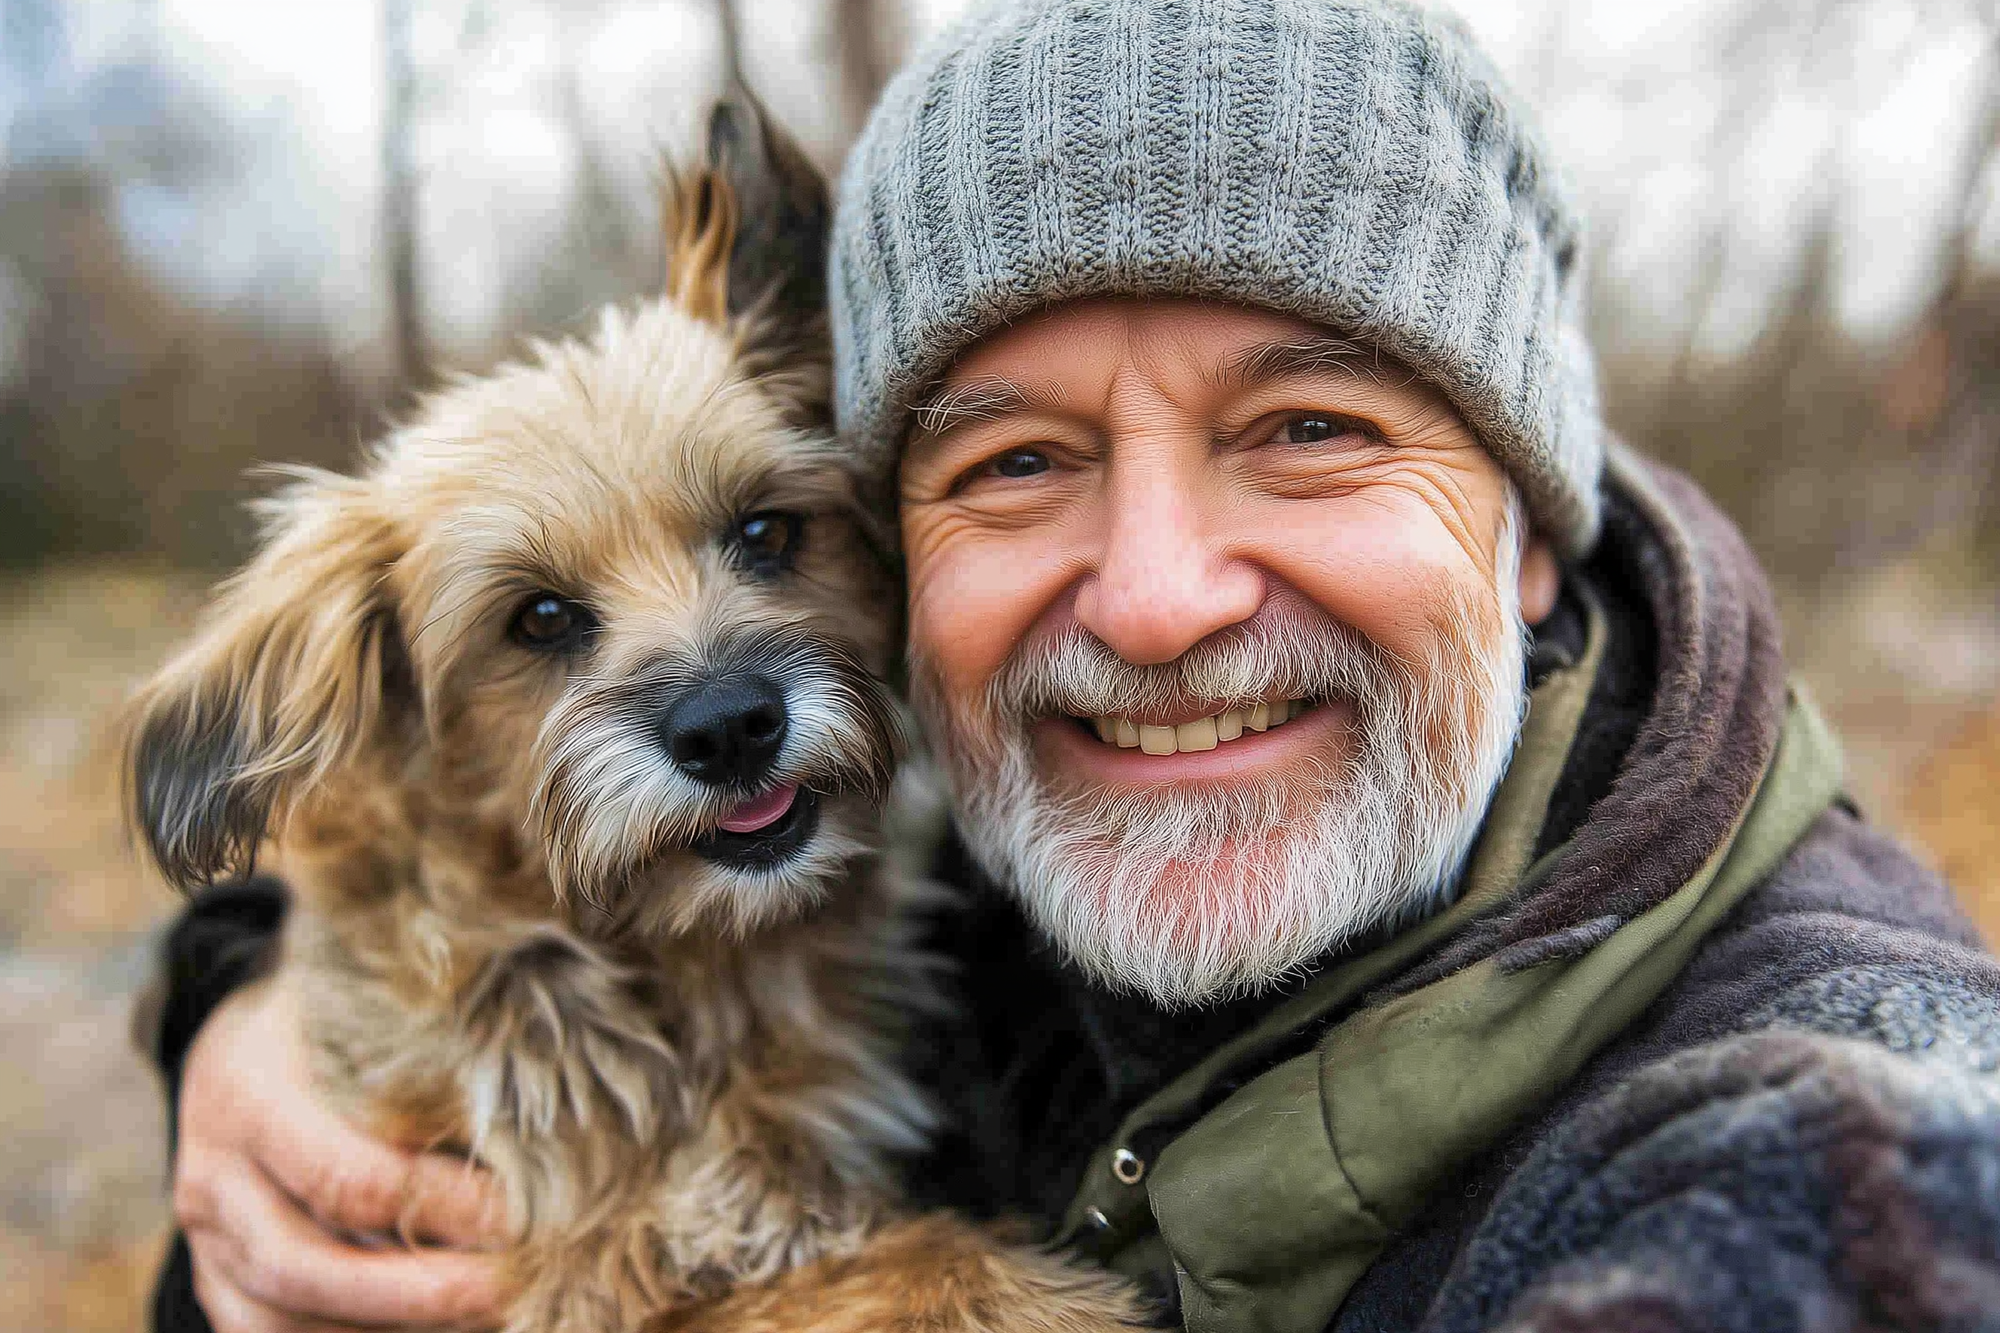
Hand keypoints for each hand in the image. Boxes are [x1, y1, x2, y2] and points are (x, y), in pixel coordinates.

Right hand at [173, 979, 509, 1330]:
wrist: (237, 1042)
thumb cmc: (332, 1022)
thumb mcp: (368, 1013)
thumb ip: (427, 1061)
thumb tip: (534, 1120)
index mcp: (250, 1095)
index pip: (347, 1176)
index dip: (439, 1207)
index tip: (520, 1216)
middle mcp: (213, 1176)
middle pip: (308, 1265)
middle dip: (420, 1292)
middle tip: (510, 1290)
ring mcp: (206, 1237)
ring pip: (285, 1316)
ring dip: (390, 1326)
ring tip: (484, 1313)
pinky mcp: (215, 1278)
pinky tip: (431, 1326)